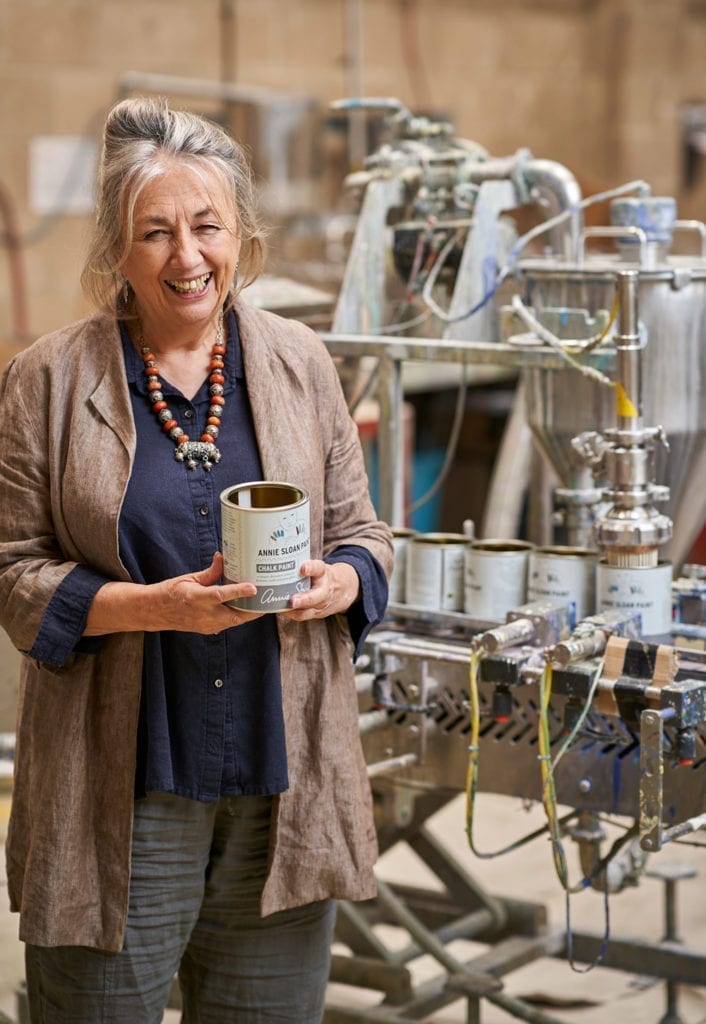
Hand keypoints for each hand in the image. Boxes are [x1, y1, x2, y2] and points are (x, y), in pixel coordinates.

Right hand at [85, 552, 262, 635]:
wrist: (156, 612)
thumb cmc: (172, 592)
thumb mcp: (189, 577)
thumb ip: (211, 571)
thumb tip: (224, 557)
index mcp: (195, 598)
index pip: (220, 595)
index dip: (238, 592)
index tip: (254, 587)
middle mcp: (202, 614)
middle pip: (234, 615)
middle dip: (253, 609)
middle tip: (268, 598)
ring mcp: (206, 625)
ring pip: (234, 621)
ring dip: (248, 613)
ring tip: (263, 602)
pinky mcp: (208, 630)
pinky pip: (229, 624)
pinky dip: (239, 616)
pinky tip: (248, 608)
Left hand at [282, 559, 359, 621]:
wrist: (342, 589)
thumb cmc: (322, 576)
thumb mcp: (318, 567)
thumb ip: (304, 565)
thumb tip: (278, 557)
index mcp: (323, 573)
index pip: (318, 568)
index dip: (311, 568)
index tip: (303, 568)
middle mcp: (325, 588)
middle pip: (317, 596)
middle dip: (304, 599)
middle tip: (293, 600)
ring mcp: (322, 603)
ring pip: (310, 609)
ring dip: (296, 610)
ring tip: (282, 608)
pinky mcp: (318, 612)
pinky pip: (304, 615)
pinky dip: (292, 614)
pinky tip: (281, 610)